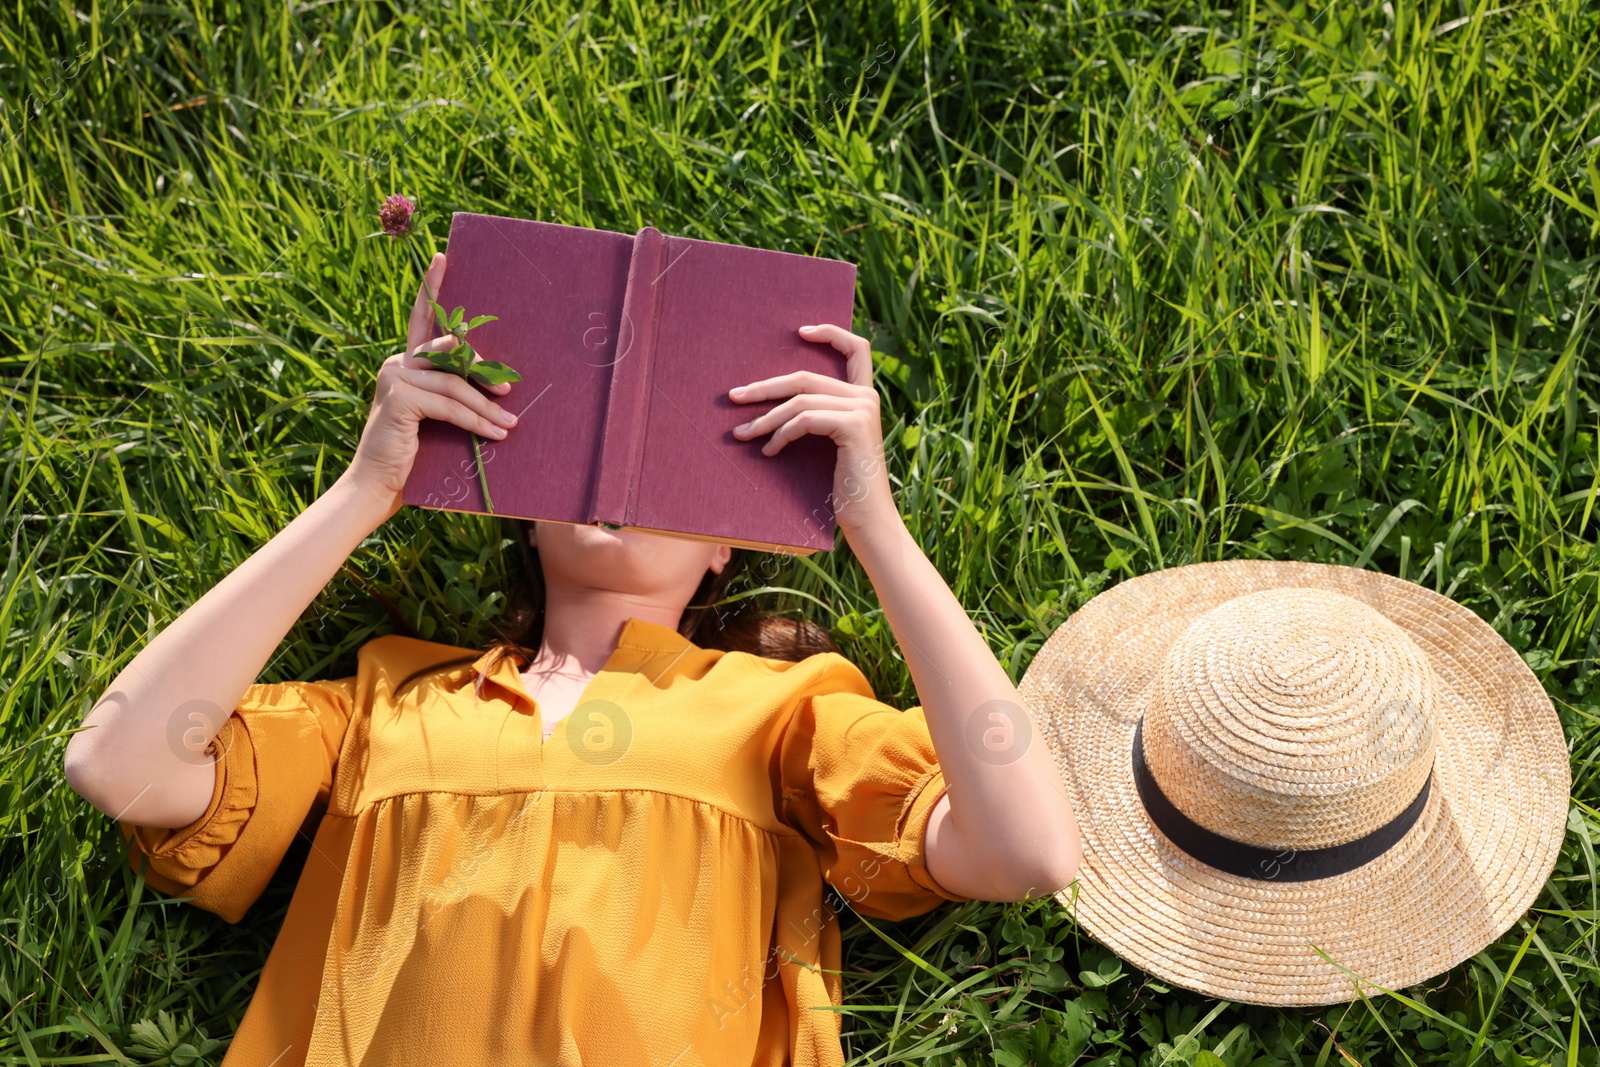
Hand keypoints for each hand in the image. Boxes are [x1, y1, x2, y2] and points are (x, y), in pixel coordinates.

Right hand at [342, 252, 520, 516]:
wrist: (378, 487)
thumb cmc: (413, 456)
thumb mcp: (437, 418)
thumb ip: (452, 394)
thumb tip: (497, 387)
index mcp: (404, 363)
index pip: (420, 320)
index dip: (431, 288)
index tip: (442, 258)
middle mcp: (397, 364)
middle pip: (451, 354)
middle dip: (483, 370)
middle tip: (509, 387)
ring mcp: (395, 377)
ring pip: (455, 383)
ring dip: (487, 406)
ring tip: (511, 424)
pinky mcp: (401, 397)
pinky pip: (450, 404)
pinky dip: (477, 421)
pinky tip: (496, 433)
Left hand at [728, 323, 899, 541]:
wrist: (867, 518)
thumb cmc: (844, 487)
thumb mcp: (831, 444)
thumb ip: (818, 417)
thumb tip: (775, 401)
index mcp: (865, 397)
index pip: (857, 349)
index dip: (830, 333)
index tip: (799, 331)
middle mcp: (868, 397)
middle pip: (805, 377)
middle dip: (765, 387)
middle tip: (733, 397)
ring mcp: (862, 409)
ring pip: (799, 400)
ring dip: (764, 419)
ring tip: (741, 434)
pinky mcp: (853, 425)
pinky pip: (803, 420)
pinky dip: (780, 435)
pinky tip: (768, 452)